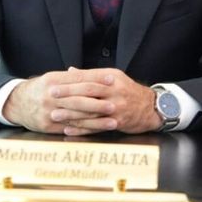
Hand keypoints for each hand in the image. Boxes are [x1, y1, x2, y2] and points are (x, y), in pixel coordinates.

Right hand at [1, 68, 115, 133]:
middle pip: (79, 99)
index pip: (78, 78)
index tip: (112, 80)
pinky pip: (70, 128)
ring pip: (77, 116)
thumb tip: (96, 75)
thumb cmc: (40, 89)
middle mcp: (50, 96)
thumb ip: (72, 77)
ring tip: (113, 121)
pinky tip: (97, 131)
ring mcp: (49, 112)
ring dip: (97, 120)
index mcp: (53, 80)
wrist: (17, 103)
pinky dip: (85, 130)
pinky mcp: (47, 126)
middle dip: (99, 103)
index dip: (96, 79)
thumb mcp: (52, 78)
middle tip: (116, 104)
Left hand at [45, 68, 162, 136]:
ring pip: (90, 110)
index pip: (88, 78)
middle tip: (51, 96)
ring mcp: (117, 107)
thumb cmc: (127, 91)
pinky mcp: (118, 122)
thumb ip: (91, 75)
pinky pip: (97, 126)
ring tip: (55, 115)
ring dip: (71, 113)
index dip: (70, 81)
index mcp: (111, 77)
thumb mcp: (113, 77)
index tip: (54, 83)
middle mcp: (114, 91)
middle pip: (88, 91)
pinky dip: (81, 129)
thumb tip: (70, 71)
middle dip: (68, 94)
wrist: (150, 107)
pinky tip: (69, 130)